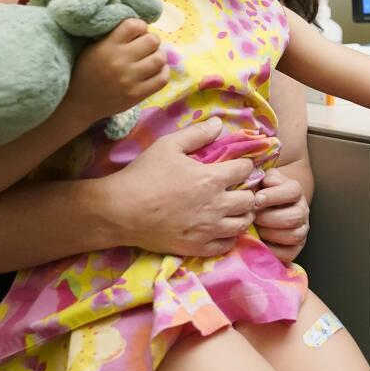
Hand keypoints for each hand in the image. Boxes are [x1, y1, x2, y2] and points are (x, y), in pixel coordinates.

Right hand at [64, 18, 168, 124]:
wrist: (77, 103)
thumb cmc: (84, 71)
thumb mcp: (93, 47)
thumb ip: (114, 36)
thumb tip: (140, 24)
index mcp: (107, 46)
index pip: (134, 25)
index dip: (140, 26)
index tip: (137, 32)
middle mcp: (120, 61)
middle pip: (152, 40)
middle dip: (151, 40)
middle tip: (145, 46)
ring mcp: (130, 79)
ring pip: (160, 58)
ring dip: (158, 55)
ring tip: (151, 58)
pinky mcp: (137, 95)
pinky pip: (162, 79)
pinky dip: (163, 71)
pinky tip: (156, 70)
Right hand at [104, 118, 260, 256]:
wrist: (119, 211)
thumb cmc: (144, 175)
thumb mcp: (168, 145)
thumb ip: (197, 134)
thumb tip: (219, 123)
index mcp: (212, 178)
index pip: (246, 169)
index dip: (245, 165)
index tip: (239, 165)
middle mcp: (216, 205)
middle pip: (250, 199)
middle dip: (248, 191)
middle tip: (239, 188)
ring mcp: (208, 229)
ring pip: (243, 223)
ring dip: (243, 214)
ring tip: (234, 209)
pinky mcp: (197, 247)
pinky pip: (227, 245)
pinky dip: (229, 236)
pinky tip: (222, 228)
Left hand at [252, 168, 309, 262]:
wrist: (264, 208)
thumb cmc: (258, 193)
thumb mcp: (260, 180)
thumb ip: (261, 176)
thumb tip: (262, 180)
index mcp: (294, 192)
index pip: (293, 191)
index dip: (275, 196)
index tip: (257, 199)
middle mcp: (302, 210)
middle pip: (294, 216)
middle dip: (269, 218)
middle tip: (253, 218)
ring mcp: (300, 229)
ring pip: (294, 235)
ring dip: (271, 233)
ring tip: (256, 230)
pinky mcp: (295, 247)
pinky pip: (289, 254)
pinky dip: (273, 250)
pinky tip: (261, 242)